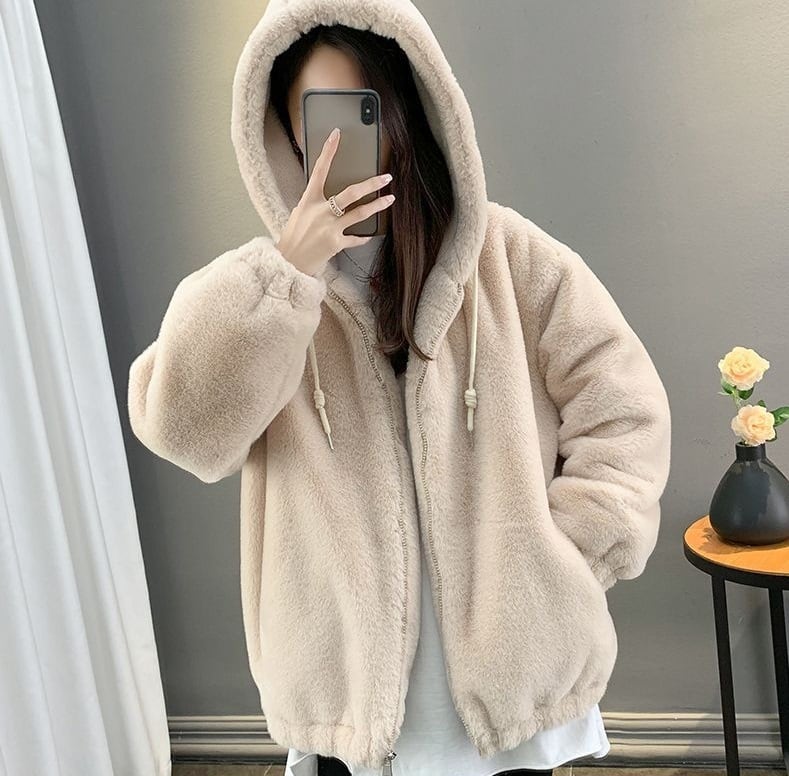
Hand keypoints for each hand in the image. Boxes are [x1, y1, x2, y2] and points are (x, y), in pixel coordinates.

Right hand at [274, 127, 394, 275]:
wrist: (288, 263)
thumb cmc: (292, 238)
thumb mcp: (299, 214)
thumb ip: (314, 204)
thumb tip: (328, 199)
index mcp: (309, 200)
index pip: (319, 170)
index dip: (328, 151)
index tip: (336, 135)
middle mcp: (321, 211)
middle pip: (351, 193)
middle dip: (371, 184)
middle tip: (386, 178)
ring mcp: (330, 228)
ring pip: (360, 213)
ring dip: (378, 206)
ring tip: (390, 200)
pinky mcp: (336, 243)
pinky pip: (355, 238)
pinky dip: (362, 237)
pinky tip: (368, 235)